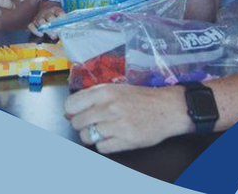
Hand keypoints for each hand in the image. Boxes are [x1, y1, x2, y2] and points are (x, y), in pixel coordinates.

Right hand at [28, 0, 64, 38]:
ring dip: (47, 29)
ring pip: (41, 21)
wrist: (46, 9)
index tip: (65, 24)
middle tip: (60, 33)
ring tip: (53, 36)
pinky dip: (35, 30)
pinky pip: (31, 26)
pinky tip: (41, 35)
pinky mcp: (33, 22)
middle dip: (55, 26)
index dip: (62, 18)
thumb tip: (66, 32)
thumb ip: (63, 22)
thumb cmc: (55, 16)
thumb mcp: (61, 16)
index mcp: (55, 10)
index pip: (59, 12)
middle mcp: (47, 12)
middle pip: (50, 17)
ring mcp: (39, 16)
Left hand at [64, 83, 190, 153]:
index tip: (76, 113)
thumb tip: (70, 110)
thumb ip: (92, 97)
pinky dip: (103, 145)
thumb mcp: (115, 89)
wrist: (167, 108)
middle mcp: (109, 107)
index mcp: (104, 92)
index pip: (71, 105)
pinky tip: (112, 138)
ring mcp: (117, 125)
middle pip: (77, 122)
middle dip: (81, 124)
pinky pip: (101, 148)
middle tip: (91, 123)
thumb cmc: (141, 98)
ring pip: (87, 136)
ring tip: (101, 131)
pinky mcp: (125, 140)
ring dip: (91, 136)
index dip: (71, 111)